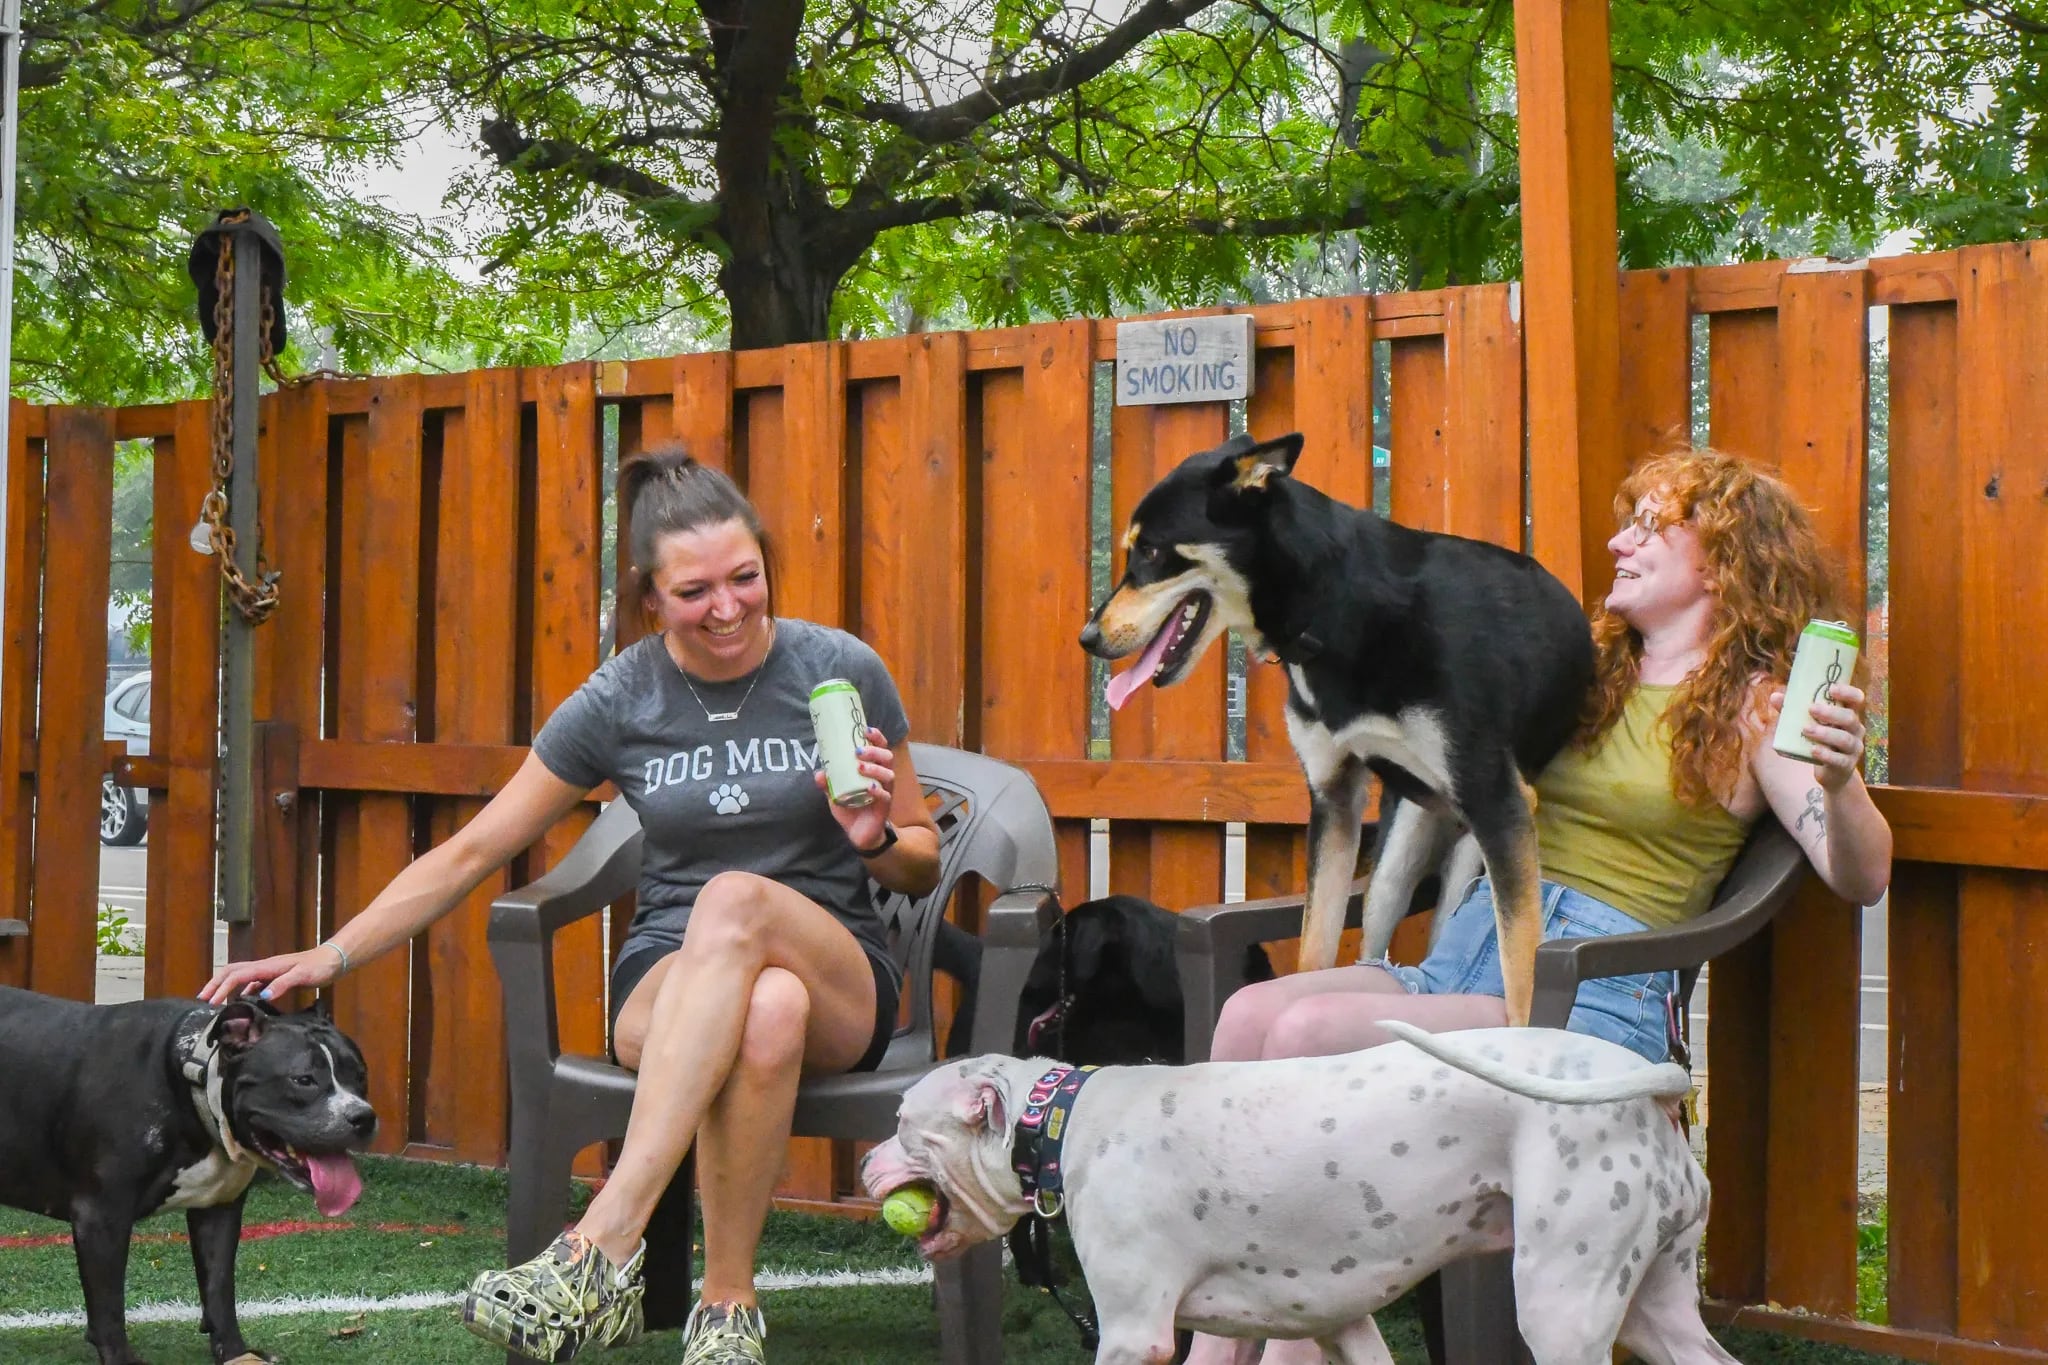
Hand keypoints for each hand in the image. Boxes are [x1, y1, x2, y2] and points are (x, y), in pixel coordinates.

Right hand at [199, 945, 343, 1005]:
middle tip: (203, 1000)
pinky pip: (252, 982)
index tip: (210, 1002)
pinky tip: (242, 1001)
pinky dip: (241, 990)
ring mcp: (269, 971)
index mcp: (267, 966)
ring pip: (240, 976)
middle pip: (232, 972)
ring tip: (215, 1001)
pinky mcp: (276, 977)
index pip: (237, 975)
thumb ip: (283, 984)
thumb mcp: (302, 976)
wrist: (334, 960)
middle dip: (215, 984)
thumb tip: (260, 996)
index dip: (221, 988)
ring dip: (225, 986)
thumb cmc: (319, 966)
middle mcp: (265, 967)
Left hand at [815, 726, 896, 851]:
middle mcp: (883, 778)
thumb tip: (819, 773)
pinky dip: (877, 791)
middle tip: (858, 751)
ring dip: (875, 769)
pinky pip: (885, 796)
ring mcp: (885, 792)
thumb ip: (828, 783)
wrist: (860, 833)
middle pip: (887, 758)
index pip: (880, 748)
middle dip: (874, 751)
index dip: (876, 738)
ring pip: (888, 775)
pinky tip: (870, 788)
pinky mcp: (884, 808)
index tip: (866, 729)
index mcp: (874, 769)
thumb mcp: (836, 793)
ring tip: (860, 767)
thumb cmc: (852, 807)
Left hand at [1768, 682, 1868, 791]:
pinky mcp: (1846, 765)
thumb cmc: (1819, 740)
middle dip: (1831, 713)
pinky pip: (1839, 760)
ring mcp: (1853, 748)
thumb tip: (1775, 696)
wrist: (1830, 772)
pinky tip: (1813, 750)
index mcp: (1848, 715)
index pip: (1856, 699)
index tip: (1831, 688)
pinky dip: (1826, 754)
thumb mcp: (1807, 723)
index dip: (1847, 692)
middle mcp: (1855, 730)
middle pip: (1850, 718)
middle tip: (1811, 709)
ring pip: (1845, 739)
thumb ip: (1793, 710)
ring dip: (1826, 733)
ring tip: (1806, 729)